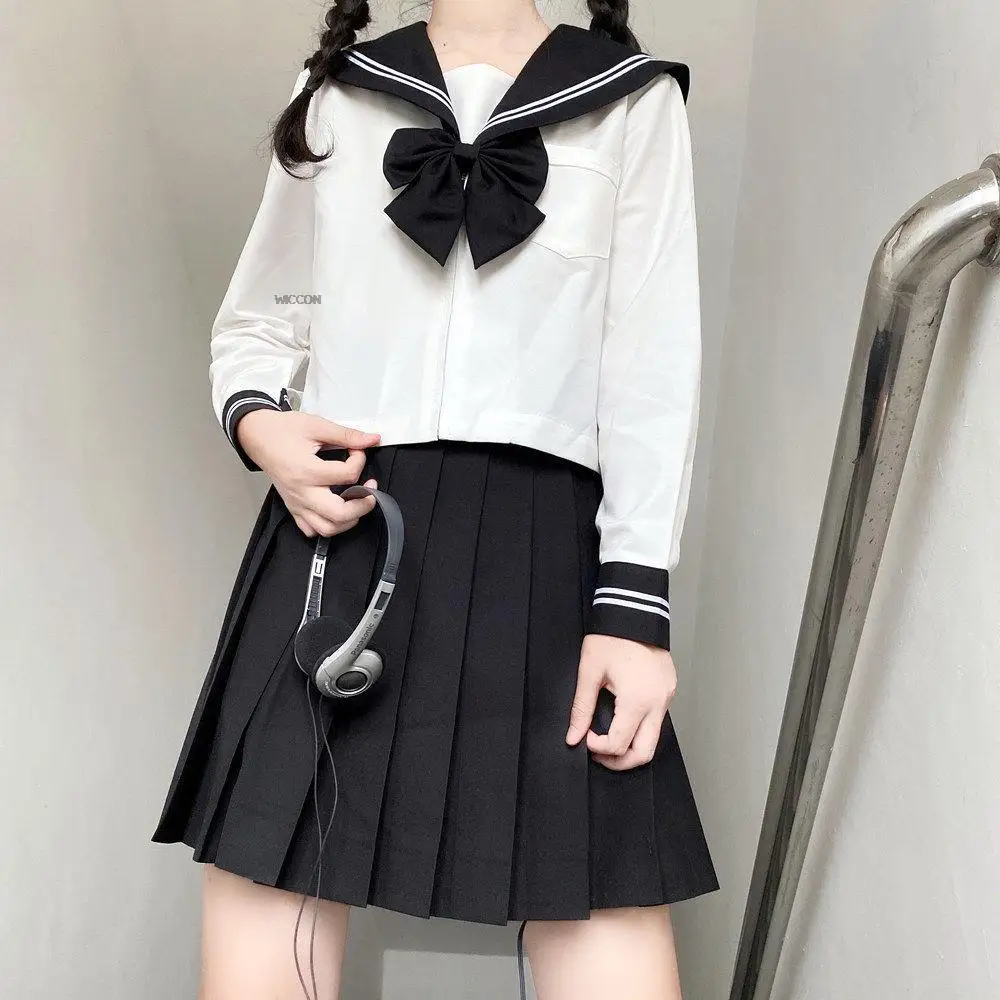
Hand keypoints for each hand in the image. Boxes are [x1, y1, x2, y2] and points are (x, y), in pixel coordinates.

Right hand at [237, 409, 381, 537]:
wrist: (257, 436)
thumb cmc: (283, 431)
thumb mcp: (317, 425)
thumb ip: (346, 435)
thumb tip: (371, 439)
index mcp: (307, 470)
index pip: (347, 475)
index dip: (360, 461)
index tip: (357, 452)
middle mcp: (302, 492)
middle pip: (339, 514)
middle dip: (362, 505)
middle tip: (369, 491)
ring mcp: (297, 503)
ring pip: (327, 528)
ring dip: (348, 520)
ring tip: (356, 503)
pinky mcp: (293, 508)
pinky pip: (311, 530)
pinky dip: (327, 526)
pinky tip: (335, 511)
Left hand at [565, 633, 676, 770]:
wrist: (634, 610)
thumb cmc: (611, 637)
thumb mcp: (589, 672)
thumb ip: (581, 709)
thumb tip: (573, 737)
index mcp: (637, 700)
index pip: (619, 744)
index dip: (598, 748)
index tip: (585, 739)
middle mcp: (657, 703)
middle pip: (645, 752)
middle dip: (620, 761)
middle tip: (598, 754)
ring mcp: (667, 697)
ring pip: (654, 738)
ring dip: (631, 745)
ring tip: (608, 738)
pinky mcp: (669, 689)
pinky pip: (657, 719)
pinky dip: (640, 727)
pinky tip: (622, 719)